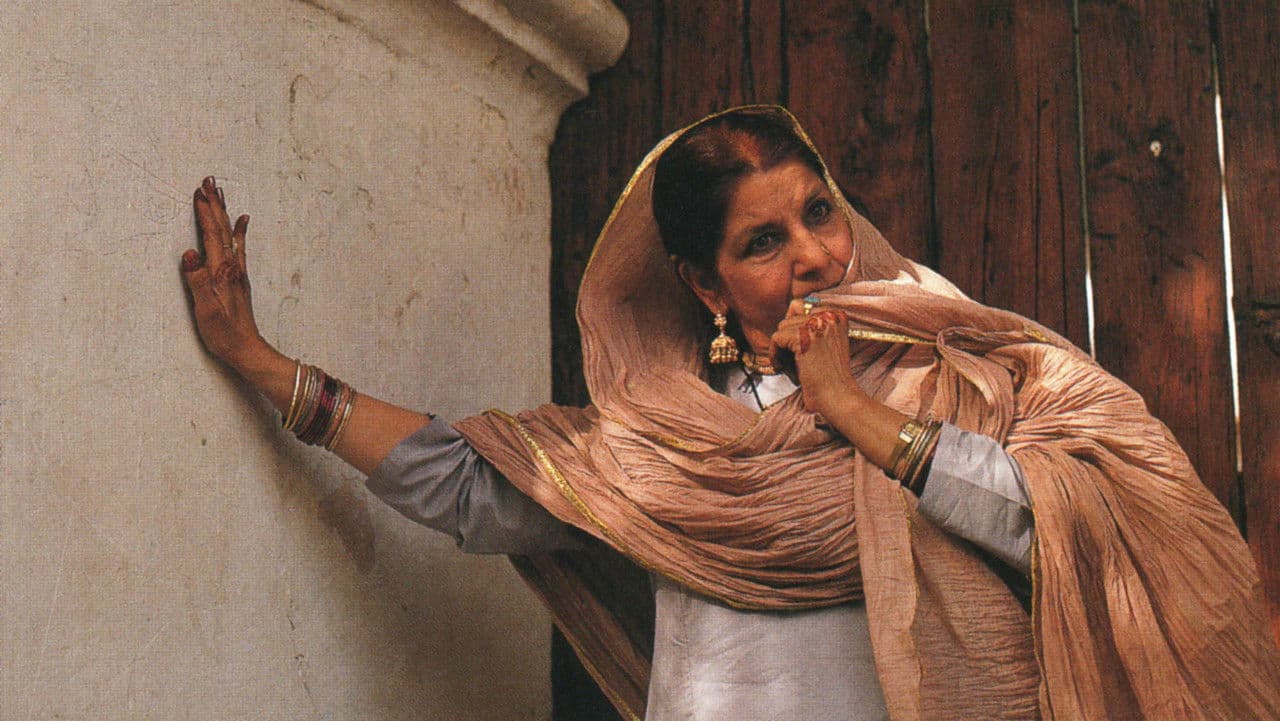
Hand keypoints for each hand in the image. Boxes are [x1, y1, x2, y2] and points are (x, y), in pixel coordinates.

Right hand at [180, 176, 267, 370]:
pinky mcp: (239, 278)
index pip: (211, 235)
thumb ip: (196, 280)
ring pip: (230, 234)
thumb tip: (189, 253)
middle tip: (208, 180)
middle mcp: (232, 267)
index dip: (205, 213)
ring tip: (220, 192)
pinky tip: (243, 221)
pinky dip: (239, 231)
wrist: (246, 348)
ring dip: (224, 212)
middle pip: (222, 229)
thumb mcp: (205, 309)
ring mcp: (237, 272)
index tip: (198, 191)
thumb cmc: (223, 333)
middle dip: (214, 204)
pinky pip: (239, 247)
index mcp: (221, 271)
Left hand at [771, 300, 861, 415]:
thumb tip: (791, 307)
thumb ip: (807, 324)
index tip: (797, 349)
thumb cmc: (828, 375)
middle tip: (794, 361)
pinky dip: (774, 354)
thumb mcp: (821, 343)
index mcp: (837, 315)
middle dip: (787, 341)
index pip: (802, 307)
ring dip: (781, 348)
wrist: (837, 396)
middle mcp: (829, 315)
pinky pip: (776, 338)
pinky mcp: (804, 337)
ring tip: (789, 364)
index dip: (794, 330)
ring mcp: (818, 324)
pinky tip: (781, 367)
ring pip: (782, 327)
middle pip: (790, 318)